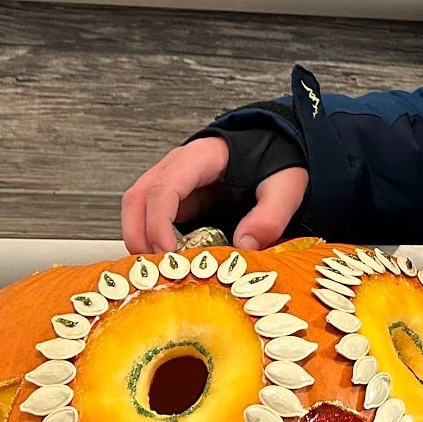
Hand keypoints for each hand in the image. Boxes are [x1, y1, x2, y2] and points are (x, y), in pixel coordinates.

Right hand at [121, 138, 308, 254]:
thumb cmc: (274, 162)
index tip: (167, 255)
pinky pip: (151, 218)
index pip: (163, 189)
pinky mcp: (177, 200)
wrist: (274, 149)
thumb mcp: (285, 186)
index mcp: (200, 159)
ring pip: (137, 209)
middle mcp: (177, 168)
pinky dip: (151, 241)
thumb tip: (244, 246)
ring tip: (159, 272)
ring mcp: (173, 183)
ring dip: (140, 240)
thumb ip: (270, 214)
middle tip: (157, 271)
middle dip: (139, 236)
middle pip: (137, 199)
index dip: (158, 224)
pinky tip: (167, 263)